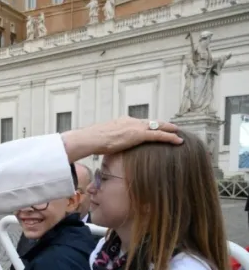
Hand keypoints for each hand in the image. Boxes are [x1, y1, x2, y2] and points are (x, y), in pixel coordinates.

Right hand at [61, 117, 182, 160]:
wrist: (92, 138)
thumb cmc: (93, 141)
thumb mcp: (104, 139)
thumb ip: (111, 140)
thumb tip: (108, 147)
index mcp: (123, 121)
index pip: (140, 122)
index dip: (149, 125)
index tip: (155, 127)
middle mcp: (131, 121)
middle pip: (151, 122)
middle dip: (162, 125)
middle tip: (173, 127)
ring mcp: (136, 127)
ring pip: (158, 127)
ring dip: (169, 129)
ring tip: (179, 132)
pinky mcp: (139, 134)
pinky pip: (158, 135)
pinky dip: (170, 137)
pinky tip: (178, 140)